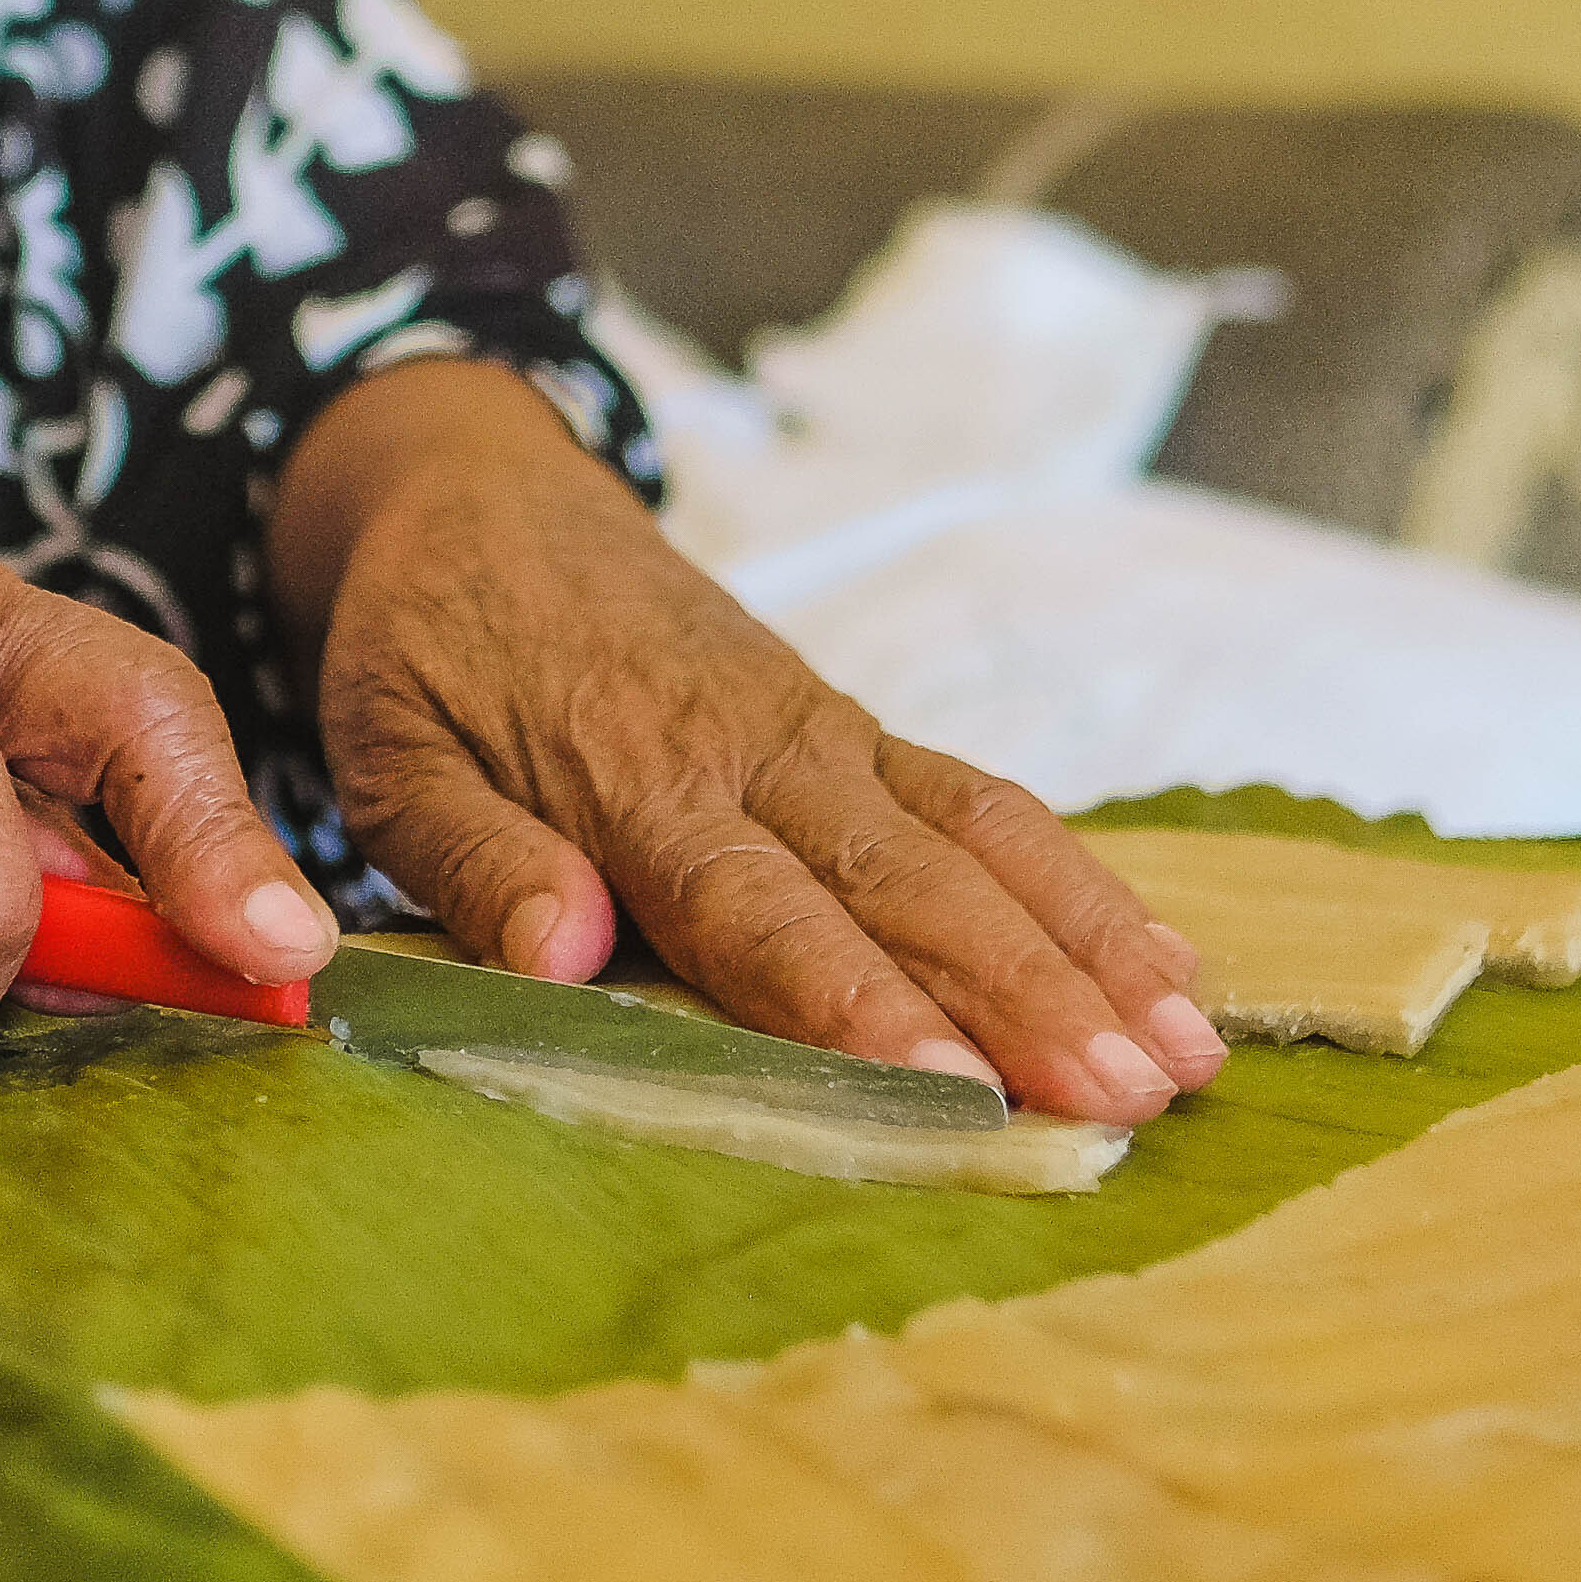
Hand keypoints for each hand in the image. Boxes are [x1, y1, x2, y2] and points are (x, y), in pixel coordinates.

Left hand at [278, 365, 1227, 1126]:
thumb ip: (476, 854)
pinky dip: (1077, 879)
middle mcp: (755, 750)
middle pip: (906, 887)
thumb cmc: (422, 644)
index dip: (859, 1005)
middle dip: (1025, 995)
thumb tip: (563, 950)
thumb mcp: (391, 749)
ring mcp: (821, 732)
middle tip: (1128, 1092)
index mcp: (635, 774)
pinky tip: (1166, 957)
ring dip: (1086, 944)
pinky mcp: (851, 723)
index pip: (758, 912)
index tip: (954, 1088)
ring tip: (1190, 1046)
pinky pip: (980, 800)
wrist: (476, 489)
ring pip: (976, 841)